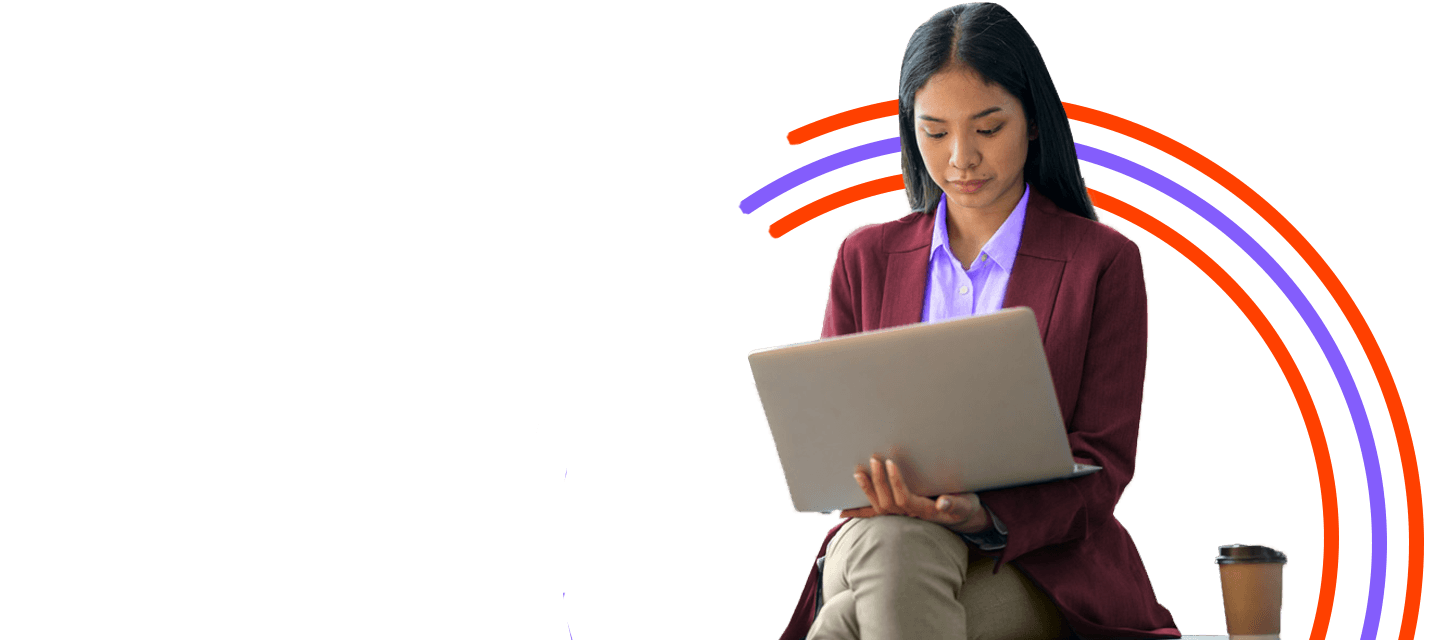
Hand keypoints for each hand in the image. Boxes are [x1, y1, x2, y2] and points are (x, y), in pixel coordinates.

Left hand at [839, 456, 992, 533]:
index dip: (895, 482)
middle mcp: (910, 517)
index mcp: (925, 512)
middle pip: (888, 502)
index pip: (905, 499)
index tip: (890, 463)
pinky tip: (843, 512)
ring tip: (858, 473)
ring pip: (879, 508)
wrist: (961, 517)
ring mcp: (902, 517)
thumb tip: (943, 502)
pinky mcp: (897, 515)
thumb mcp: (965, 503)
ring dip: (867, 491)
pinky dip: (859, 513)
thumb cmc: (963, 507)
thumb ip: (955, 503)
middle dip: (879, 481)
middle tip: (873, 459)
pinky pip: (875, 515)